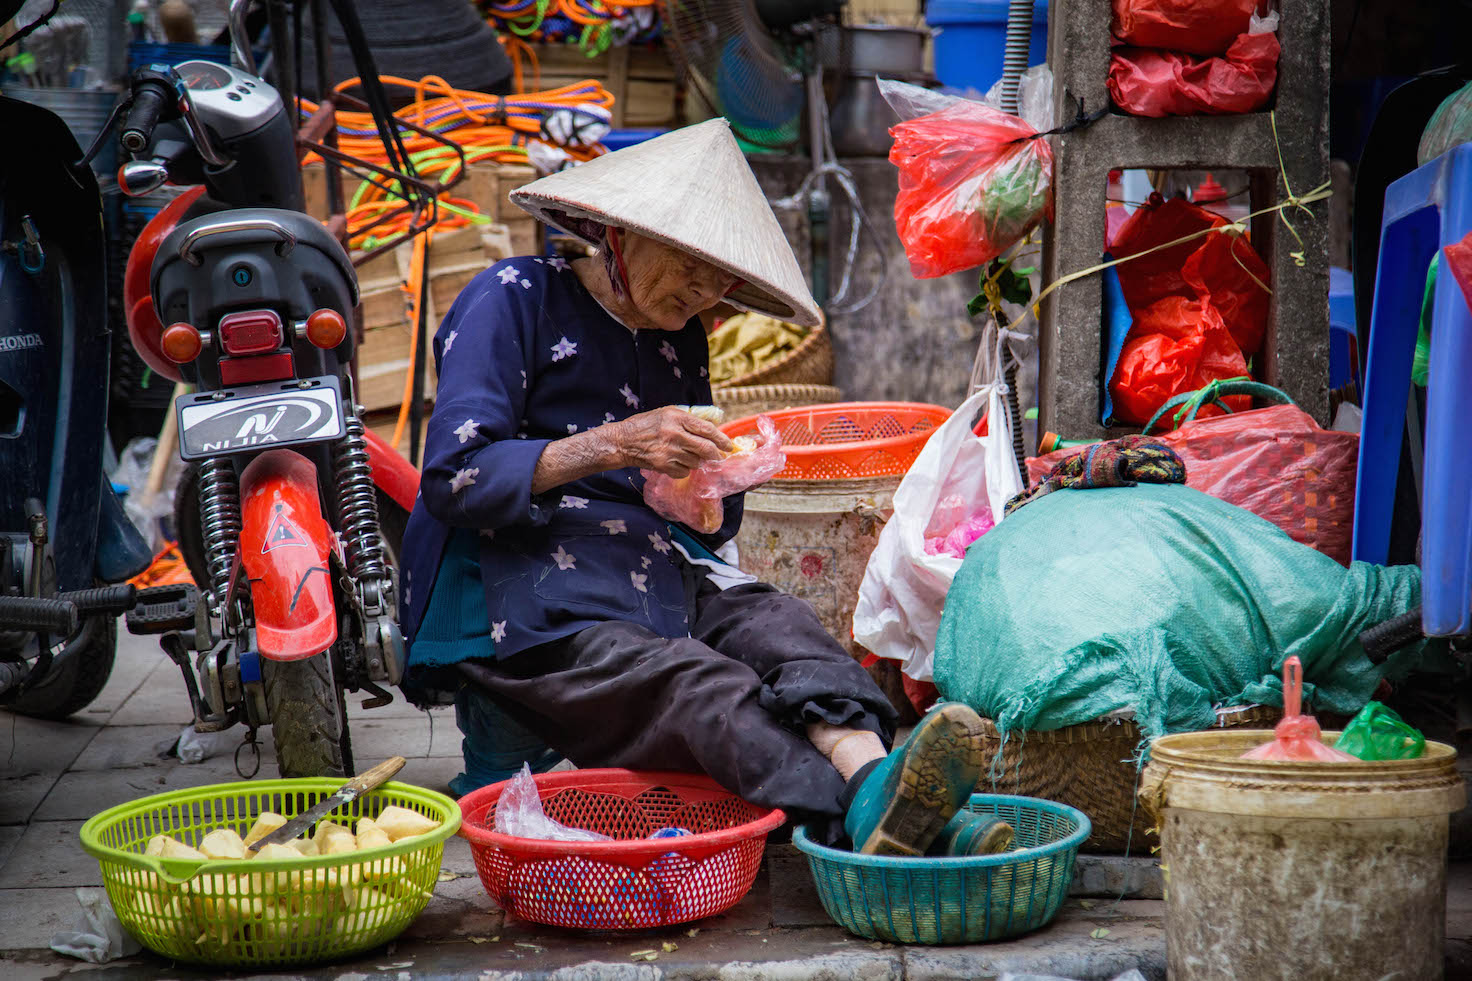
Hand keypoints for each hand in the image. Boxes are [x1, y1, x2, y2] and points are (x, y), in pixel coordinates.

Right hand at [610, 406, 732, 477]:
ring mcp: (669, 451)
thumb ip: (688, 418)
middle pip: (706, 448)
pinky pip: (684, 472)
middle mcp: (674, 434)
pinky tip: (678, 462)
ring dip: (698, 461)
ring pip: (696, 462)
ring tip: (690, 456)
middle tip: (719, 456)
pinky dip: (685, 469)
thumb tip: (712, 426)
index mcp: (677, 418)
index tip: (729, 445)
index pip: (707, 429)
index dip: (721, 438)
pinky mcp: (663, 466)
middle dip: (716, 454)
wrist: (623, 441)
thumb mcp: (667, 412)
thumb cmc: (646, 425)